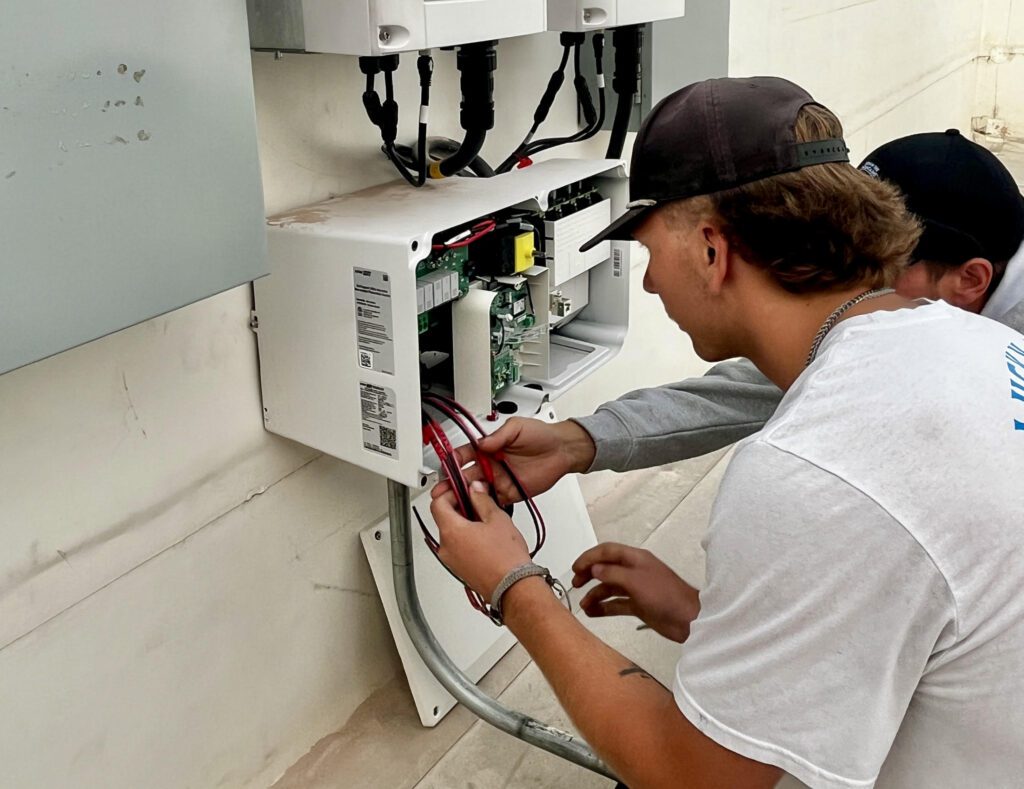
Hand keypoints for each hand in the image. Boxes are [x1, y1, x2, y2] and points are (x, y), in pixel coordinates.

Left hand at [430, 480, 532, 599]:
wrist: (513, 587)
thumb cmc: (506, 558)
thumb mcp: (496, 518)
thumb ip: (482, 499)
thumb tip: (475, 489)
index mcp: (451, 531)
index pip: (437, 503)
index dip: (450, 493)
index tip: (463, 491)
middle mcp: (446, 547)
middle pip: (443, 518)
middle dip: (458, 507)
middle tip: (477, 503)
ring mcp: (451, 560)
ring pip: (450, 533)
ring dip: (463, 523)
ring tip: (485, 522)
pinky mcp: (458, 569)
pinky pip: (456, 547)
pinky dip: (466, 538)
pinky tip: (485, 537)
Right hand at [431, 417, 596, 505]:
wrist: (562, 451)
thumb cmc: (542, 435)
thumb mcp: (517, 427)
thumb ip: (498, 436)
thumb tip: (481, 443)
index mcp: (490, 448)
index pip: (465, 455)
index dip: (454, 461)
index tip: (446, 467)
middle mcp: (492, 464)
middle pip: (466, 476)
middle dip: (452, 483)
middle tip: (441, 491)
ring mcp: (500, 480)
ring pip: (476, 491)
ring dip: (464, 496)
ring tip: (453, 503)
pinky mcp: (511, 493)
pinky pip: (493, 502)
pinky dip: (483, 506)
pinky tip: (474, 510)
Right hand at [572, 543, 699, 642]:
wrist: (689, 619)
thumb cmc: (663, 595)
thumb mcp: (636, 581)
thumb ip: (612, 574)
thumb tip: (594, 568)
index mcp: (635, 558)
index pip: (607, 551)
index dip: (589, 557)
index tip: (575, 569)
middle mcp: (634, 571)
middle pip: (606, 568)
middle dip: (589, 574)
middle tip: (575, 584)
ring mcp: (636, 589)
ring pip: (609, 588)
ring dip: (595, 594)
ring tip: (583, 604)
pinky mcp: (638, 605)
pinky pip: (616, 604)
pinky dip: (604, 607)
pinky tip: (592, 613)